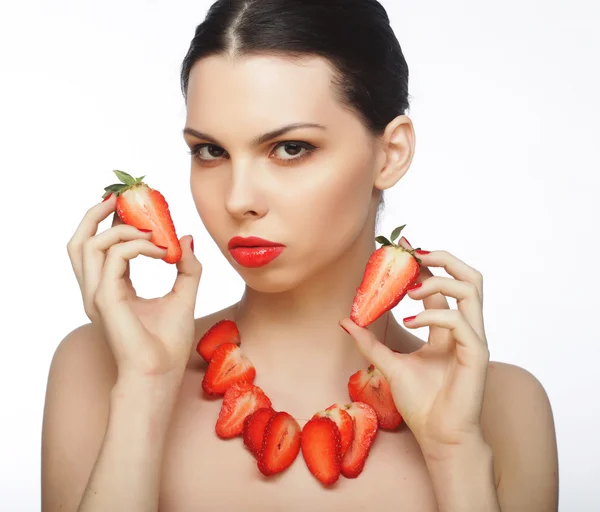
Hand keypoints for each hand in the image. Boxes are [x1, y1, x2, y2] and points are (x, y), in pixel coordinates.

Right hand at [66, 194, 202, 379]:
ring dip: (123, 228)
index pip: (102, 247)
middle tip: (121, 197)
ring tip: (154, 230)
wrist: (161, 373)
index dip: (113, 222)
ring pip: (89, 244)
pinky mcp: (105, 298)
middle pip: (80, 240)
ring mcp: (97, 294)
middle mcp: (98, 289)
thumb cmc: (169, 342)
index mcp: (112, 288)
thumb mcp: (184, 294)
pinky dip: (138, 245)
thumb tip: (188, 237)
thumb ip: (186, 266)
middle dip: (97, 213)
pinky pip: (114, 256)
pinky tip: (162, 250)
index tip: (137, 205)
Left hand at [340, 238, 488, 458]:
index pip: (440, 287)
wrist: (438, 436)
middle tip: (414, 255)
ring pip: (472, 289)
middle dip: (443, 258)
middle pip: (469, 278)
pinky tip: (410, 320)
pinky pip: (459, 321)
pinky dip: (433, 315)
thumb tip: (346, 320)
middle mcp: (463, 329)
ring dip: (439, 280)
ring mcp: (473, 339)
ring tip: (411, 288)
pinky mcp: (476, 353)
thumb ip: (370, 341)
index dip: (423, 265)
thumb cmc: (420, 403)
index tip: (401, 249)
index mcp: (446, 329)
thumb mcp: (387, 364)